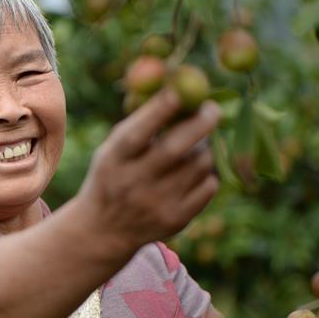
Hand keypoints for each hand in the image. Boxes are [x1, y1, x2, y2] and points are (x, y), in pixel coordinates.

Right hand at [76, 87, 219, 254]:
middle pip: (175, 149)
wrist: (105, 230)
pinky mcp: (177, 220)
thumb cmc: (114, 175)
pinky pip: (209, 186)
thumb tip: (178, 87)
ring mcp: (157, 205)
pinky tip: (192, 174)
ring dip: (202, 149)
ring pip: (199, 164)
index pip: (137, 134)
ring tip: (191, 148)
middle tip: (212, 108)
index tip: (179, 90)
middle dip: (200, 123)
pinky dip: (206, 174)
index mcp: (114, 161)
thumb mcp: (113, 150)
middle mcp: (133, 184)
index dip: (158, 111)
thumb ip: (140, 124)